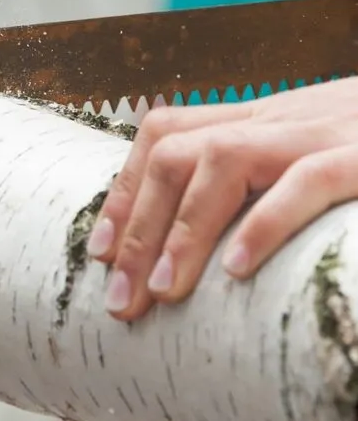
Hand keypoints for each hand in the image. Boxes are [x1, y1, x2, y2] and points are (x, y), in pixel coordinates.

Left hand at [84, 80, 357, 320]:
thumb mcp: (314, 154)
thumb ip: (263, 186)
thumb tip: (212, 255)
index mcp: (261, 120)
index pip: (166, 134)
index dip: (125, 192)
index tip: (100, 255)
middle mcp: (280, 119)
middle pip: (177, 152)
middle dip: (137, 228)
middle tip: (121, 302)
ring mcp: (320, 134)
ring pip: (224, 160)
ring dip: (184, 230)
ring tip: (163, 292)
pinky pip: (307, 181)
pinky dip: (264, 224)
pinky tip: (236, 270)